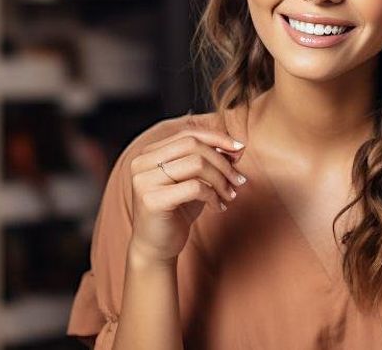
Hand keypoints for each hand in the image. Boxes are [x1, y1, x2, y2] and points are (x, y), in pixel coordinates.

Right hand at [126, 128, 246, 262]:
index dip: (216, 138)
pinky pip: (194, 187)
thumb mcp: (196, 181)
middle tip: (238, 180)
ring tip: (230, 195)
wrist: (157, 247)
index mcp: (149, 153)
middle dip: (222, 161)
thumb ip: (210, 162)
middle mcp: (142, 162)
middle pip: (193, 146)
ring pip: (196, 164)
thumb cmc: (177, 212)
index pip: (188, 134)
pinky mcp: (152, 200)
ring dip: (221, 180)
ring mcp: (144, 180)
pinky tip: (219, 207)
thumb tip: (237, 147)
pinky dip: (213, 196)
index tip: (239, 149)